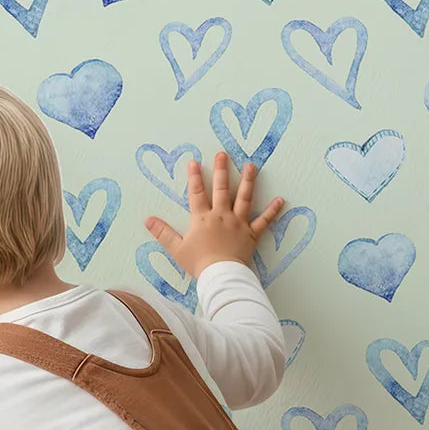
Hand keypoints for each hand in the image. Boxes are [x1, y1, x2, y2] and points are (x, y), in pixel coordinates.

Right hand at [145, 152, 283, 278]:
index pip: (197, 193)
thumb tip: (148, 220)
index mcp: (202, 218)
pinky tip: (281, 200)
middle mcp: (221, 215)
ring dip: (247, 181)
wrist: (221, 275)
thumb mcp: (176, 248)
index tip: (194, 162)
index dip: (194, 177)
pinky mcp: (252, 234)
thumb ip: (163, 232)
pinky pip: (264, 221)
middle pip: (221, 189)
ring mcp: (238, 223)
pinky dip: (273, 211)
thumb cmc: (198, 263)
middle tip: (223, 154)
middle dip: (221, 170)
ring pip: (244, 198)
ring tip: (251, 166)